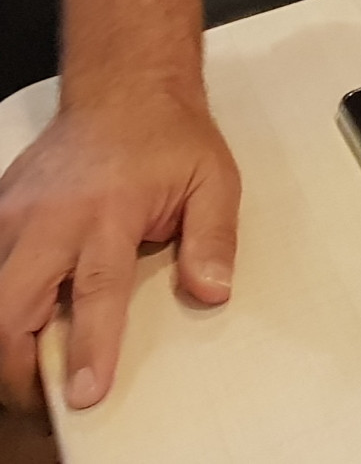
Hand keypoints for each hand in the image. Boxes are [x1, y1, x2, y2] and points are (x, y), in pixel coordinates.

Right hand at [0, 97, 239, 411]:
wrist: (124, 85)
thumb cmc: (167, 134)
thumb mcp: (212, 179)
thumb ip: (214, 239)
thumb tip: (213, 290)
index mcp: (110, 210)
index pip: (94, 292)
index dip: (88, 349)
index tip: (85, 392)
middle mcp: (52, 217)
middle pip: (11, 311)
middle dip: (20, 370)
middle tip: (49, 400)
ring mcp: (15, 215)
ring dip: (5, 343)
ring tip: (34, 372)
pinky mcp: (0, 213)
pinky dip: (2, 304)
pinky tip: (25, 319)